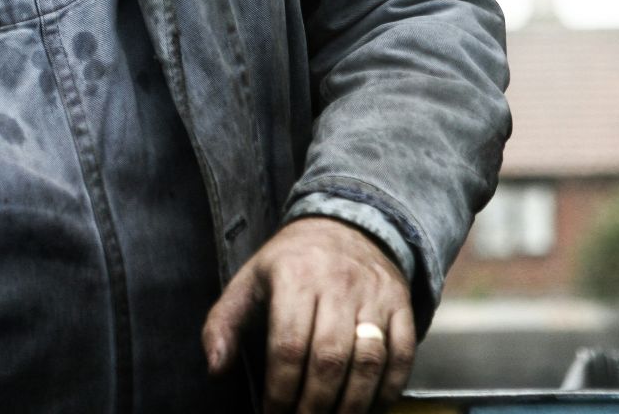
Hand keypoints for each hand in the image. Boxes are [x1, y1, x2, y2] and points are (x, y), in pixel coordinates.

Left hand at [202, 217, 415, 413]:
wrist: (346, 224)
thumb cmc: (290, 263)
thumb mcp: (248, 281)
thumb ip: (223, 323)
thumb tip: (216, 368)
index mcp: (293, 277)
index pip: (288, 345)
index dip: (280, 389)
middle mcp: (337, 284)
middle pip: (329, 358)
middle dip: (314, 404)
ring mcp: (374, 295)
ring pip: (369, 360)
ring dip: (352, 404)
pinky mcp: (401, 304)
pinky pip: (403, 354)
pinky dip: (389, 390)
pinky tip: (370, 408)